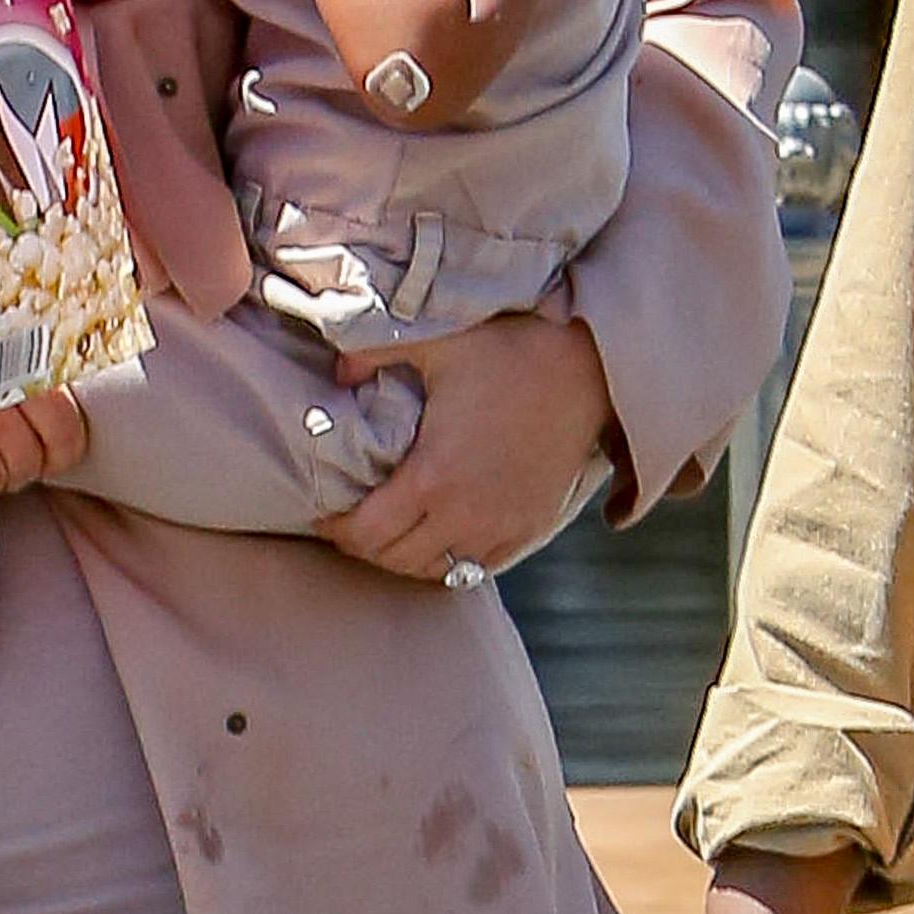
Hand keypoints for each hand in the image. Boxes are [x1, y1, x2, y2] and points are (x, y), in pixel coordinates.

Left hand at [314, 310, 610, 577]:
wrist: (590, 369)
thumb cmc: (510, 352)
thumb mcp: (436, 342)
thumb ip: (372, 354)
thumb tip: (337, 373)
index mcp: (432, 477)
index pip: (366, 533)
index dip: (336, 529)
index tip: (323, 515)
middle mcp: (465, 514)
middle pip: (394, 558)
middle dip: (363, 545)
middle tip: (348, 524)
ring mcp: (501, 528)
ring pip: (436, 570)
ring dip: (403, 558)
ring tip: (387, 533)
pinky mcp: (530, 529)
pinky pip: (477, 568)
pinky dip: (449, 560)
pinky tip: (435, 537)